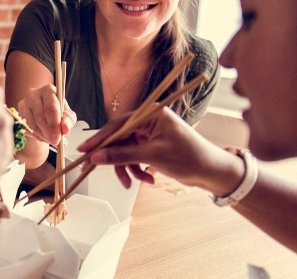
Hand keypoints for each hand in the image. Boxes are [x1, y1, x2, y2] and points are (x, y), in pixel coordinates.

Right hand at [16, 84, 76, 145]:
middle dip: (48, 132)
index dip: (54, 124)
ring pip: (32, 124)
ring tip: (51, 139)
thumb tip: (65, 129)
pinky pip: (26, 129)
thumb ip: (68, 121)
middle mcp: (33, 93)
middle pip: (40, 116)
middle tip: (54, 142)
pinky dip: (35, 136)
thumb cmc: (59, 113)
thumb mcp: (68, 116)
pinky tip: (42, 135)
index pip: (50, 107)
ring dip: (42, 135)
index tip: (57, 138)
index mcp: (48, 90)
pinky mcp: (17, 113)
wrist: (46, 114)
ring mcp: (23, 103)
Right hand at [77, 107, 238, 191]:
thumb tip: (96, 158)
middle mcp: (148, 121)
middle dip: (116, 159)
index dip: (99, 138)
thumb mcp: (153, 156)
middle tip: (99, 170)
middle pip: (119, 139)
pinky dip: (137, 170)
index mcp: (150, 114)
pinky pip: (134, 157)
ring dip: (128, 168)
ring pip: (125, 151)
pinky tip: (148, 179)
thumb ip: (122, 156)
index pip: (117, 124)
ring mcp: (150, 135)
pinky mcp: (152, 147)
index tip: (84, 150)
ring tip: (134, 183)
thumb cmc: (189, 157)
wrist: (212, 172)